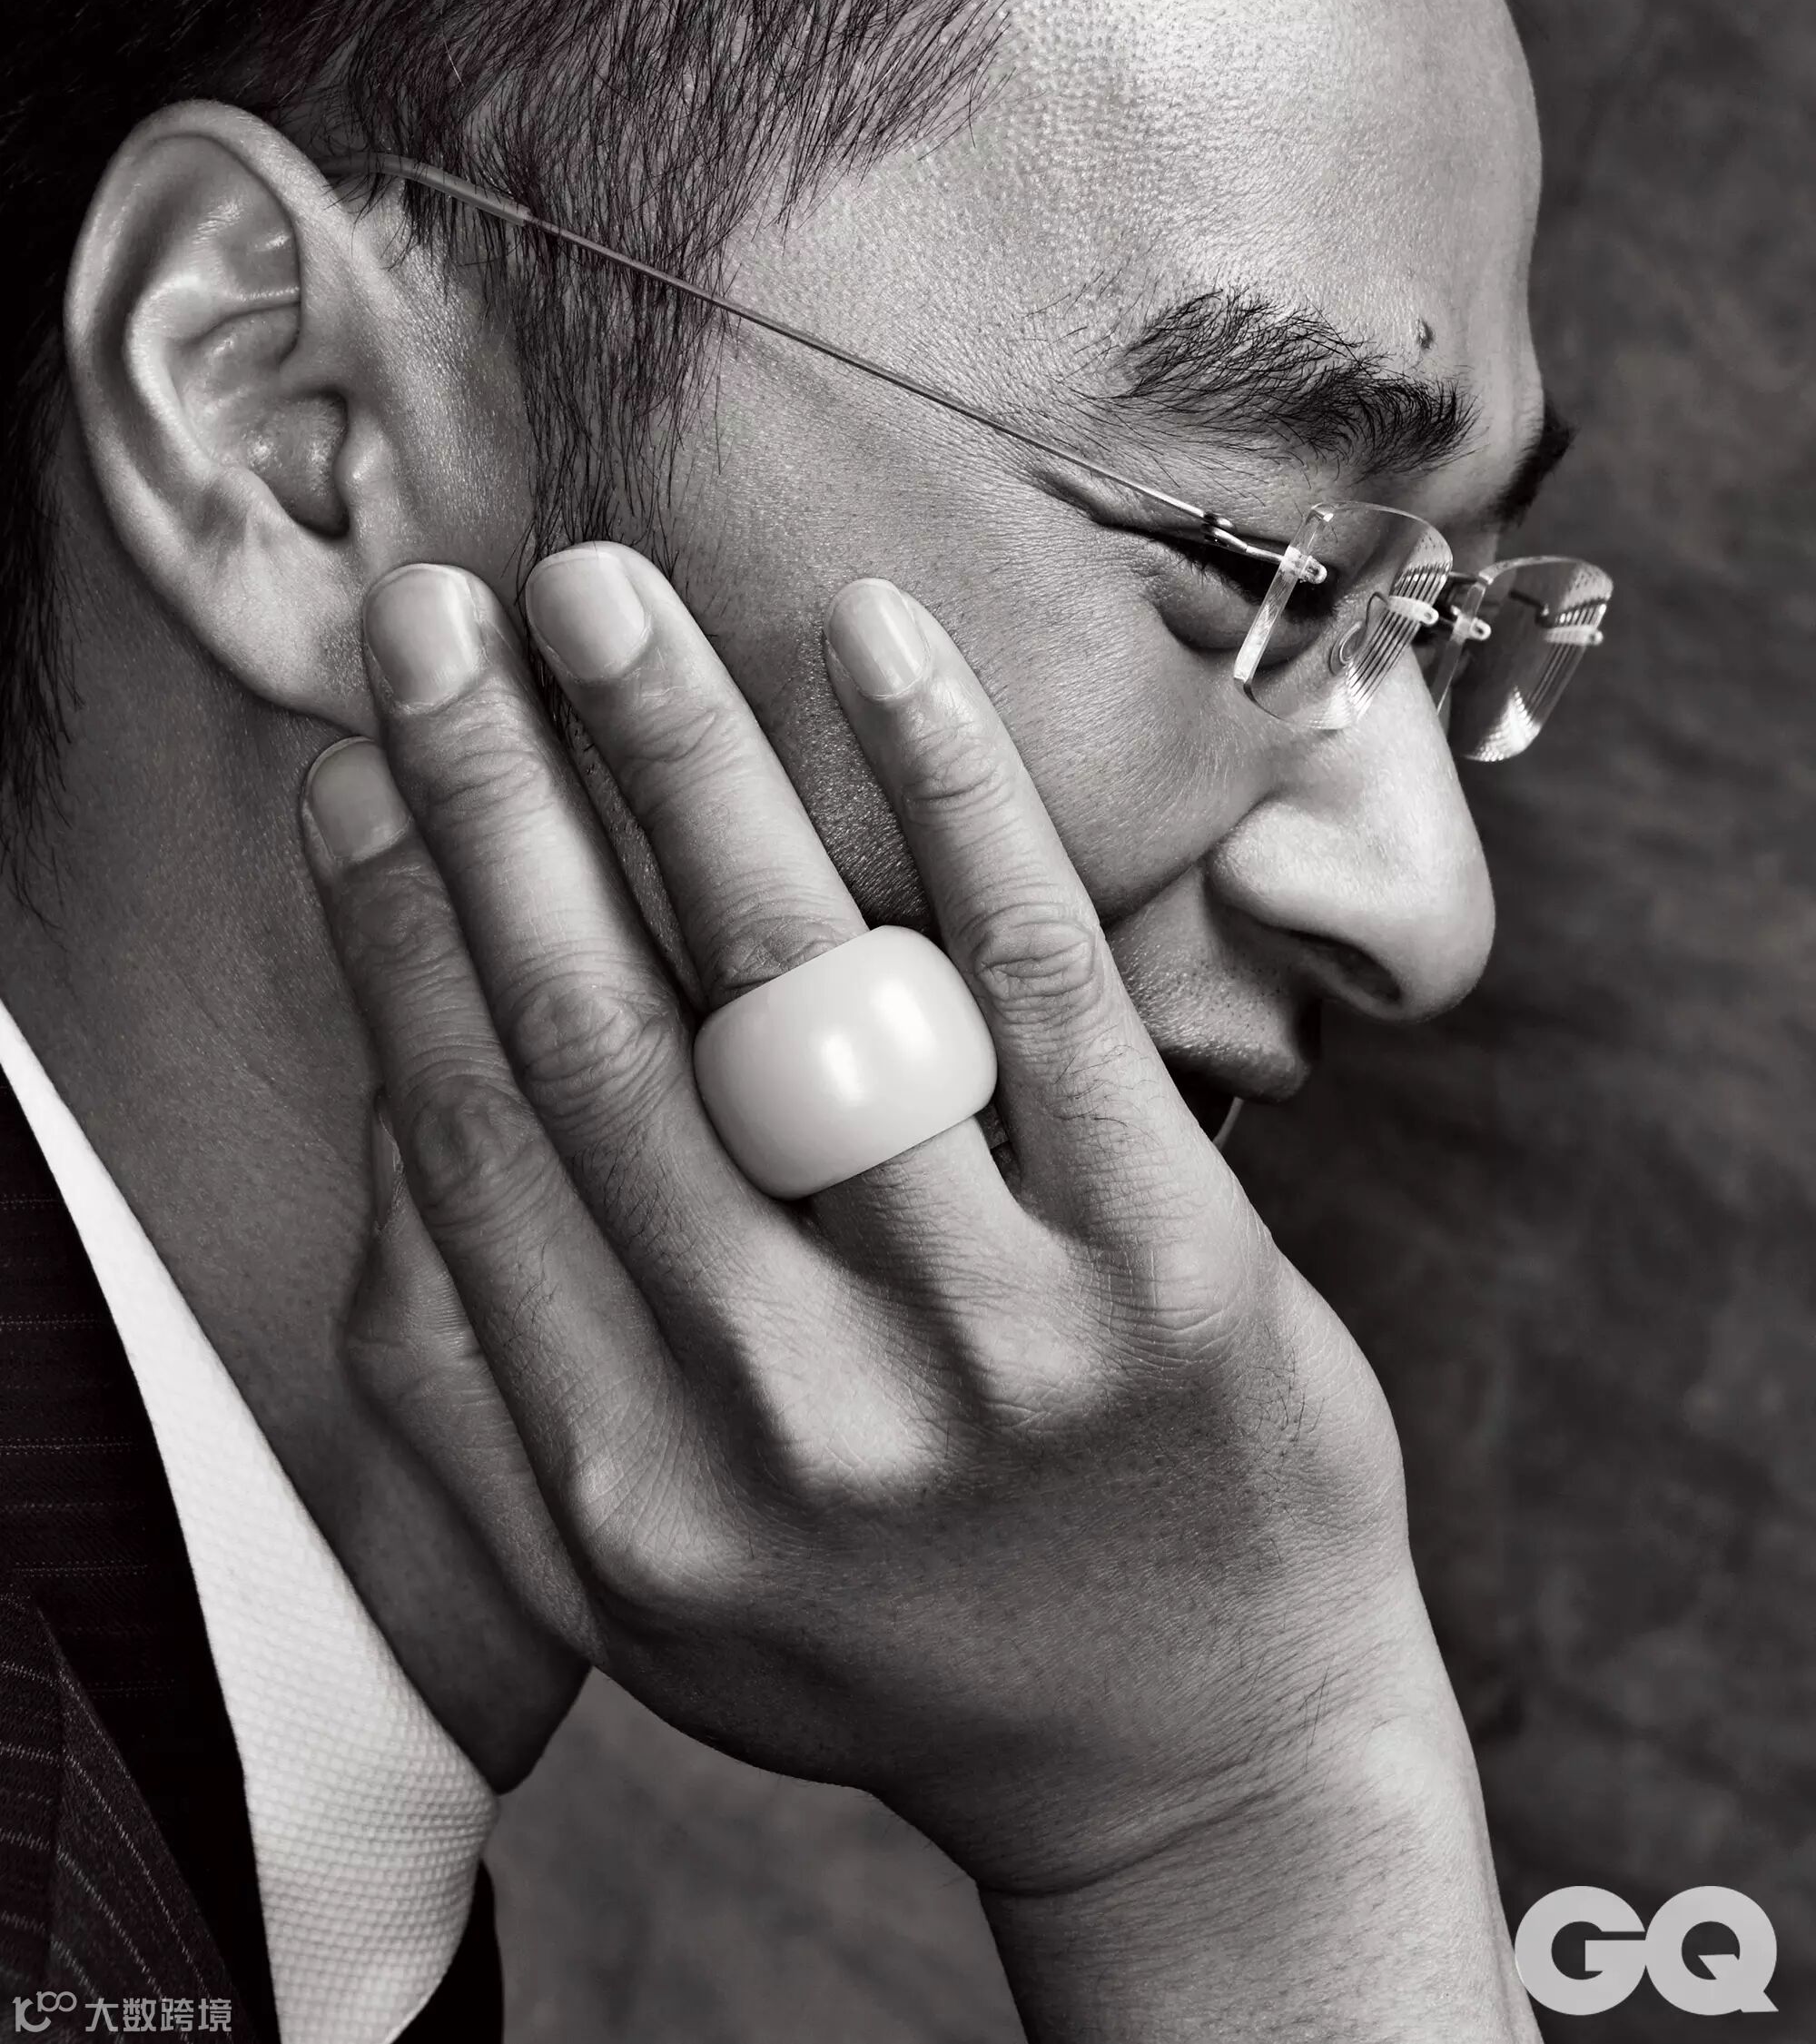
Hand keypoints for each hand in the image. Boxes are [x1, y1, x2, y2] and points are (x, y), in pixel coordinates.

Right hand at [301, 548, 1528, 2037]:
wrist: (1199, 1753)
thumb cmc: (897, 1628)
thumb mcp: (638, 1578)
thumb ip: (479, 1378)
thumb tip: (401, 1081)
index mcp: (622, 1493)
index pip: (474, 1142)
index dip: (396, 927)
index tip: (350, 765)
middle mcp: (785, 1419)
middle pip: (597, 1037)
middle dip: (496, 795)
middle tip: (434, 612)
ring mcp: (991, 1340)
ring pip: (795, 980)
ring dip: (675, 755)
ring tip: (595, 589)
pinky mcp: (1171, 1264)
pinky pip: (1034, 979)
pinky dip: (946, 788)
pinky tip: (868, 638)